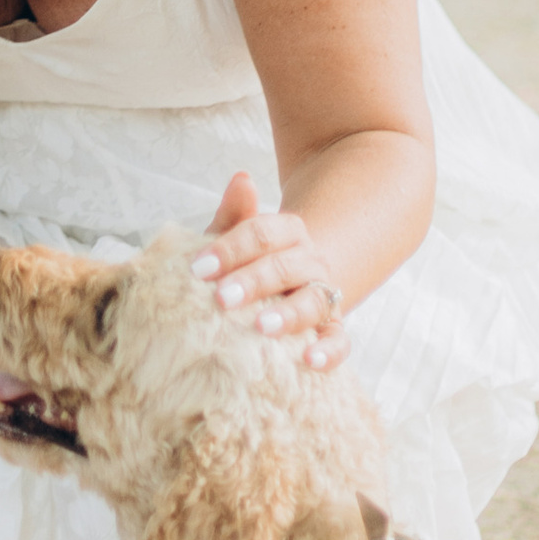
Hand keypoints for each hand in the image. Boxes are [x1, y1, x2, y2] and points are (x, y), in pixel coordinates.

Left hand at [191, 171, 348, 370]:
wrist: (286, 286)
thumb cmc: (248, 264)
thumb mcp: (233, 240)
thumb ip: (233, 214)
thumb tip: (241, 178)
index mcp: (287, 232)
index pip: (262, 233)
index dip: (230, 248)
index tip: (198, 268)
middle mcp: (310, 261)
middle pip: (285, 267)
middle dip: (253, 282)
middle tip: (222, 298)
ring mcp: (324, 294)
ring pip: (314, 300)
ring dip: (290, 314)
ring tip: (262, 327)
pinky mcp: (332, 329)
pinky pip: (339, 339)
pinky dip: (330, 351)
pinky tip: (310, 361)